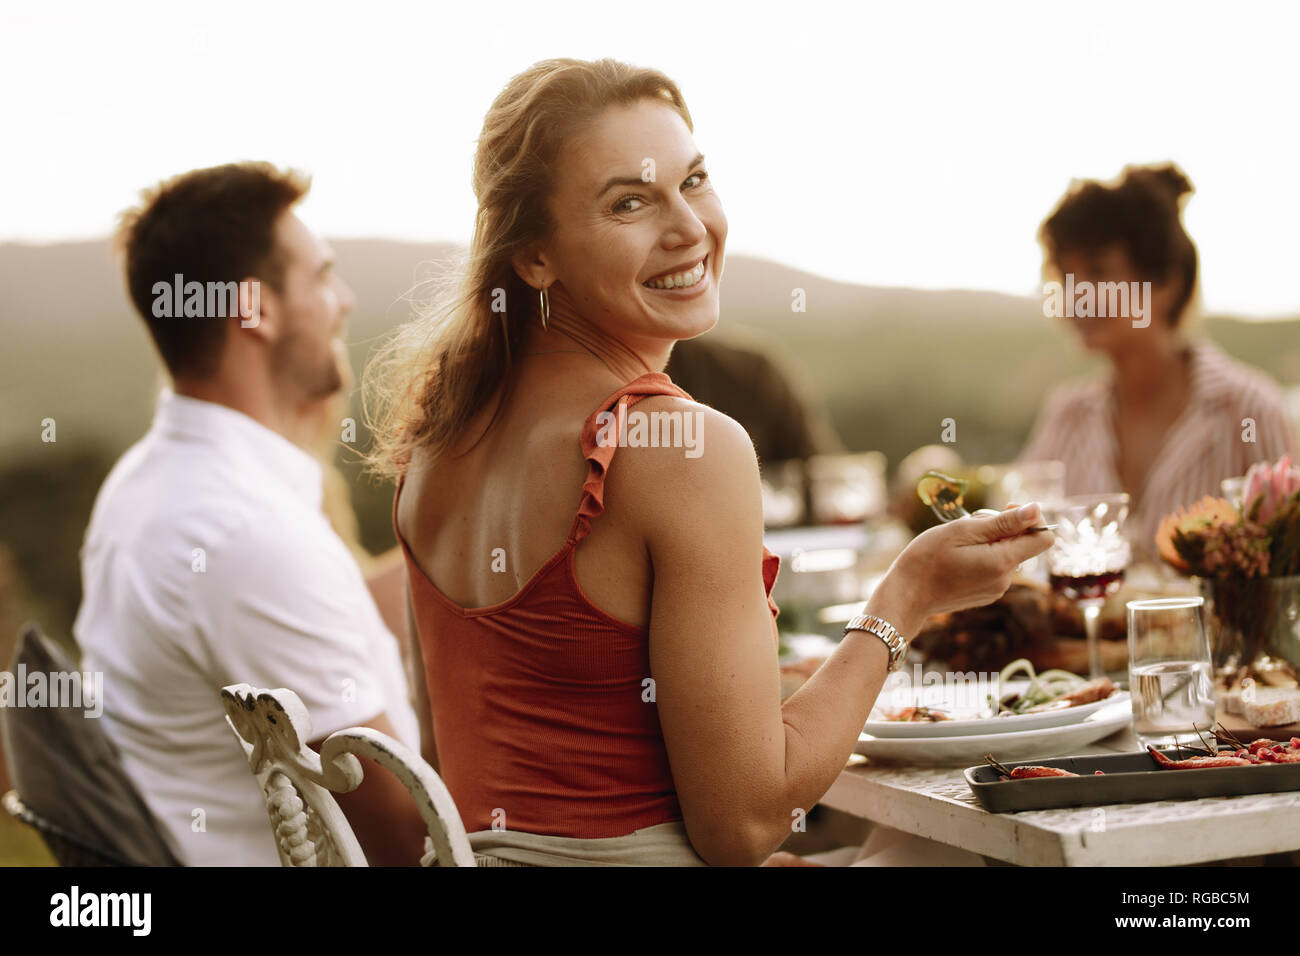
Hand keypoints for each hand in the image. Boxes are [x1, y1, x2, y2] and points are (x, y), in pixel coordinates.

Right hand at [870, 503, 1053, 636]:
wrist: (906, 595)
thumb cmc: (927, 558)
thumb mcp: (962, 531)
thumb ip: (1003, 522)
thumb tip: (1036, 509)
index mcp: (1003, 562)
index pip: (1044, 537)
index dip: (1030, 519)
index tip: (1004, 511)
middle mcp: (1005, 580)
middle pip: (1023, 544)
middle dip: (1003, 529)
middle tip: (970, 526)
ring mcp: (996, 589)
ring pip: (1007, 554)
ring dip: (990, 542)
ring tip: (958, 544)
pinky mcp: (986, 594)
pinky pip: (995, 568)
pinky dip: (983, 556)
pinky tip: (958, 558)